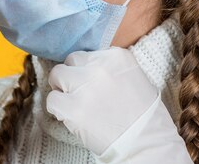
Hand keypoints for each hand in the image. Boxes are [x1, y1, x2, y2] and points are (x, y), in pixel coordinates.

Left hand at [46, 47, 192, 163]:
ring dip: (62, 90)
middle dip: (72, 76)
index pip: (87, 55)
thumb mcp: (133, 76)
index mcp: (116, 57)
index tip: (90, 83)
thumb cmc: (144, 114)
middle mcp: (99, 67)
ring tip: (73, 104)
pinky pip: (52, 100)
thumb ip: (110, 67)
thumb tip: (87, 68)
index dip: (85, 70)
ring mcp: (84, 87)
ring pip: (56, 76)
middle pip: (70, 61)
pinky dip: (57, 108)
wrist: (146, 143)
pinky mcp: (73, 108)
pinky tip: (70, 116)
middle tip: (78, 92)